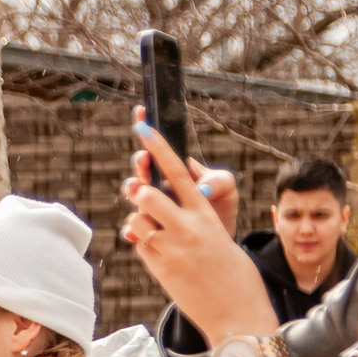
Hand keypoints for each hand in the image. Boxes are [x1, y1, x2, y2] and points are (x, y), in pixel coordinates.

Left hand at [123, 115, 281, 345]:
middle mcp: (186, 230)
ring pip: (136, 220)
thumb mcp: (219, 240)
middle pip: (147, 194)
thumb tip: (164, 209)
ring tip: (150, 226)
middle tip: (136, 188)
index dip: (158, 148)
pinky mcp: (159, 270)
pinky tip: (158, 250)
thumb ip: (192, 221)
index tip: (142, 127)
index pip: (178, 173)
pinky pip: (138, 245)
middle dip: (137, 188)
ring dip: (138, 219)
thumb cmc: (235, 277)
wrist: (238, 318)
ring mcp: (170, 251)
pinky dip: (141, 242)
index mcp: (207, 216)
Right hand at [127, 107, 240, 233]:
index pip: (158, 146)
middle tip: (144, 159)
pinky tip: (132, 232)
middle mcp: (158, 186)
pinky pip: (133, 229)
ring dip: (133, 190)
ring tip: (138, 191)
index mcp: (175, 171)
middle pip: (142, 168)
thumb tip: (201, 190)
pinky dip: (130, 230)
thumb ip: (219, 182)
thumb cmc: (220, 210)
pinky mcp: (147, 231)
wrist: (217, 243)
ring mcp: (149, 207)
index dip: (147, 128)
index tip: (142, 113)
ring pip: (134, 195)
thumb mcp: (226, 191)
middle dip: (141, 162)